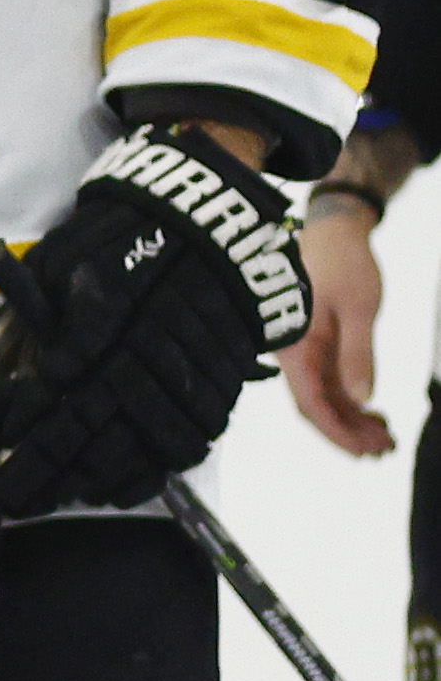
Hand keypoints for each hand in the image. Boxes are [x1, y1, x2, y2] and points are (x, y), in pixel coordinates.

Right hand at [283, 196, 393, 455]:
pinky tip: (371, 408)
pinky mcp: (316, 342)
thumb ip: (357, 354)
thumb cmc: (342, 263)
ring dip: (351, 418)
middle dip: (348, 432)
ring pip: (323, 396)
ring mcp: (304, 348)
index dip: (337, 433)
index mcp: (296, 346)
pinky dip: (350, 398)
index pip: (311, 404)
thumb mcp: (358, 309)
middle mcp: (294, 352)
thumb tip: (360, 399)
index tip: (366, 452)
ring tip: (385, 434)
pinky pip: (329, 380)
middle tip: (385, 448)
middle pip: (316, 406)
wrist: (333, 228)